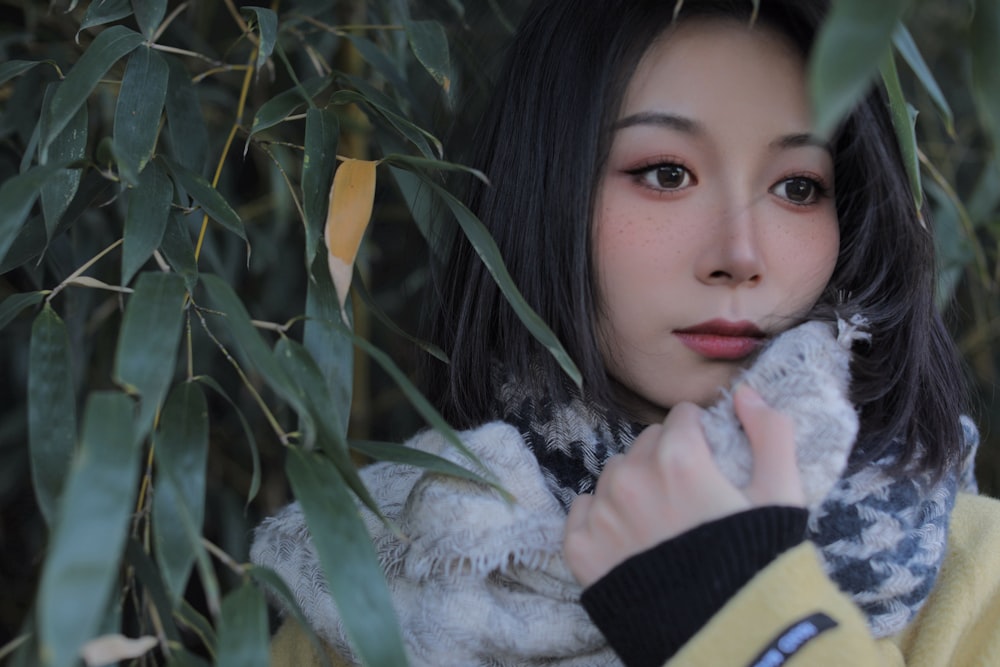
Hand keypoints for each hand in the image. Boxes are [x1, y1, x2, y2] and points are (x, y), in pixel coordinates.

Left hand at [563, 385, 804, 586]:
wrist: (725, 641)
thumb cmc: (758, 569)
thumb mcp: (783, 497)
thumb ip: (771, 433)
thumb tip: (746, 393)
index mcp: (679, 457)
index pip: (682, 418)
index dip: (701, 439)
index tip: (711, 465)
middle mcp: (632, 477)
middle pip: (647, 444)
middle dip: (667, 458)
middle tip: (689, 499)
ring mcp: (602, 513)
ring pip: (615, 474)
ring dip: (635, 486)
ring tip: (662, 523)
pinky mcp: (581, 548)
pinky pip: (582, 509)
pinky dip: (601, 517)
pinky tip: (630, 539)